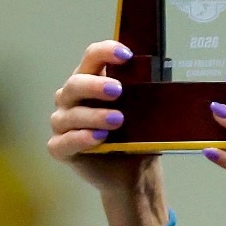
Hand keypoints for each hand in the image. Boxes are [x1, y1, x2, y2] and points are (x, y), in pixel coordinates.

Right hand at [49, 40, 159, 198]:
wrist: (134, 174)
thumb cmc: (136, 137)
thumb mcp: (145, 113)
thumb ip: (146, 93)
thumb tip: (164, 72)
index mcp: (90, 82)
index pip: (91, 58)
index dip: (105, 52)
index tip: (125, 54)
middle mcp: (71, 100)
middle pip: (75, 84)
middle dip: (95, 85)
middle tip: (118, 90)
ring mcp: (63, 124)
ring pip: (70, 115)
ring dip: (94, 115)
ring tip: (118, 120)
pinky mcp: (60, 149)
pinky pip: (63, 142)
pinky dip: (80, 139)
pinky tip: (98, 138)